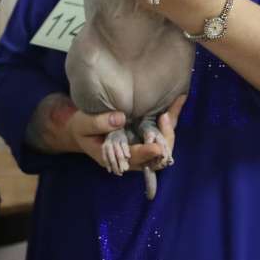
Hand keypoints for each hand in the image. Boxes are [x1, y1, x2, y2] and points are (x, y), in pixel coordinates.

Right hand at [67, 95, 186, 172]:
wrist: (83, 128)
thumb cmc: (81, 128)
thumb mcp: (82, 125)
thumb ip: (98, 123)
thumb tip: (120, 118)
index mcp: (115, 158)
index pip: (135, 159)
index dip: (146, 154)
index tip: (156, 147)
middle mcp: (132, 156)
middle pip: (156, 158)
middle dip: (165, 140)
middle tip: (166, 117)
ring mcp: (140, 145)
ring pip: (163, 145)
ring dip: (170, 128)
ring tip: (175, 105)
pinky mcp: (144, 134)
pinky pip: (161, 131)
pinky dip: (170, 118)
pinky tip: (178, 99)